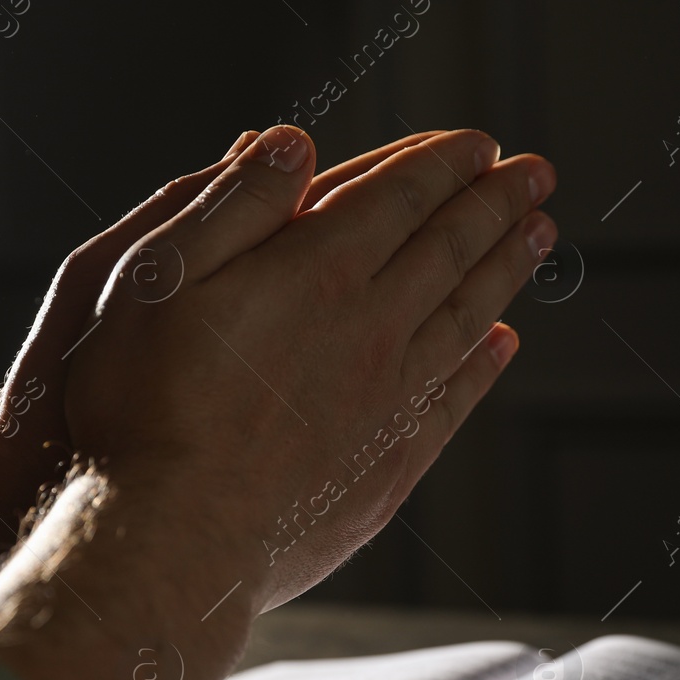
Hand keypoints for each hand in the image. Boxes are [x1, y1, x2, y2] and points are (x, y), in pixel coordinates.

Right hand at [63, 124, 555, 612]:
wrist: (171, 536)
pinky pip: (455, 398)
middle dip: (497, 203)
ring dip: (507, 269)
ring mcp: (389, 401)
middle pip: (451, 248)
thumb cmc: (141, 406)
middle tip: (536, 173)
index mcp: (316, 270)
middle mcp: (371, 328)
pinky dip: (485, 363)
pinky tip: (501, 342)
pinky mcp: (388, 467)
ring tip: (538, 236)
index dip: (445, 163)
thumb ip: (231, 205)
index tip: (482, 143)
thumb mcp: (154, 275)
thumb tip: (292, 143)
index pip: (401, 196)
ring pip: (468, 316)